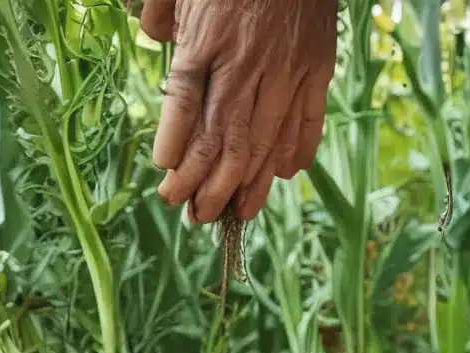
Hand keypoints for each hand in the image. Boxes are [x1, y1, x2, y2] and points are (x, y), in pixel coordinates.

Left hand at [140, 0, 337, 223]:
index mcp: (209, 36)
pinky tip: (282, 176)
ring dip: (248, 184)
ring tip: (234, 215)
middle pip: (224, 136)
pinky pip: (308, 120)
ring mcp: (287, 69)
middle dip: (208, 184)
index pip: (185, 101)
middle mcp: (248, 61)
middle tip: (194, 215)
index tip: (166, 179)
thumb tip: (152, 36)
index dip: (176, 146)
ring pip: (264, 140)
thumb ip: (164, 8)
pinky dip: (296, 151)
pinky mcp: (317, 67)